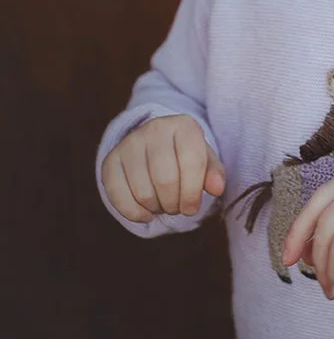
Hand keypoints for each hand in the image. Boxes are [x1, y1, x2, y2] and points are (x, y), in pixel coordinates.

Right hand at [101, 115, 225, 221]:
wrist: (154, 143)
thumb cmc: (184, 155)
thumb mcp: (204, 158)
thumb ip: (213, 173)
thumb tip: (217, 188)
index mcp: (184, 125)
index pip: (192, 163)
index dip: (193, 193)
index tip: (193, 207)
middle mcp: (155, 129)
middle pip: (166, 180)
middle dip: (175, 204)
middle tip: (177, 207)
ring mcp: (130, 143)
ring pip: (143, 192)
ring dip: (156, 208)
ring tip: (163, 204)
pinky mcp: (111, 160)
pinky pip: (118, 196)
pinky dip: (134, 213)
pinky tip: (146, 213)